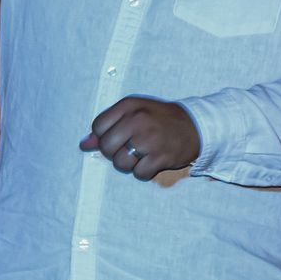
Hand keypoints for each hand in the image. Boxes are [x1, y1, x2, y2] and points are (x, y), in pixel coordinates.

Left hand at [81, 97, 200, 181]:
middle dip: (115, 153)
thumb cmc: (160, 119)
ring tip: (143, 155)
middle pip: (106, 147)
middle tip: (131, 148)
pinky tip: (153, 161)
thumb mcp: (134, 113)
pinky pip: (138, 174)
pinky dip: (144, 172)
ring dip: (129, 164)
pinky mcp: (161, 156)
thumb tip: (83, 145)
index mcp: (129, 105)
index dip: (105, 136)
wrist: (196, 126)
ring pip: (120, 163)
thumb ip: (109, 126)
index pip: (98, 126)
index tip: (120, 136)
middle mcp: (137, 119)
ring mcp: (149, 138)